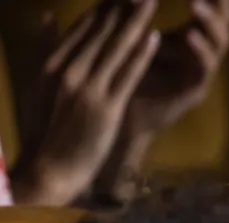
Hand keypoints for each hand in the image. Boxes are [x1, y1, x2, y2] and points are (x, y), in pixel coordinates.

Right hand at [11, 1, 160, 205]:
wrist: (48, 168)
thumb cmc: (46, 128)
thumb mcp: (41, 82)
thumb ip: (47, 47)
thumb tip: (49, 14)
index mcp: (53, 62)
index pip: (84, 24)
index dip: (107, 2)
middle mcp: (68, 70)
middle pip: (101, 29)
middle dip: (123, 3)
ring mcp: (86, 88)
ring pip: (115, 47)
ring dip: (135, 20)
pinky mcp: (105, 108)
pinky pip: (126, 75)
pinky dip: (140, 54)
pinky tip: (155, 36)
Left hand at [121, 0, 228, 139]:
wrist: (119, 113)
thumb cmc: (123, 72)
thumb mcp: (130, 33)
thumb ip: (135, 10)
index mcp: (188, 35)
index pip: (209, 5)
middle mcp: (200, 50)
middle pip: (223, 19)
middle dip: (219, 1)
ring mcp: (200, 69)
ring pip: (220, 42)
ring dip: (209, 21)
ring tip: (195, 4)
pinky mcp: (195, 89)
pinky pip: (205, 68)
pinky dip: (200, 50)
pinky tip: (188, 35)